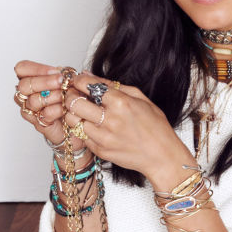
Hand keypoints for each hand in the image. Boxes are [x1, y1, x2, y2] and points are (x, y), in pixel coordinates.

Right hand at [12, 60, 84, 150]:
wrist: (76, 120)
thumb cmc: (69, 98)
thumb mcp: (66, 81)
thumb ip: (60, 75)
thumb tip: (61, 71)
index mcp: (29, 80)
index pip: (22, 68)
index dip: (37, 69)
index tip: (55, 71)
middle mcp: (25, 95)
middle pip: (24, 85)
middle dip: (44, 82)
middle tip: (61, 81)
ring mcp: (30, 111)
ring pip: (33, 100)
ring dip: (52, 96)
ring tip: (65, 95)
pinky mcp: (39, 124)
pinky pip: (45, 114)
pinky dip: (58, 109)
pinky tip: (66, 107)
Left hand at [63, 71, 194, 182]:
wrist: (161, 156)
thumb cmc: (155, 126)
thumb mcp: (140, 98)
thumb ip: (112, 85)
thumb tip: (89, 75)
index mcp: (121, 103)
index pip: (87, 85)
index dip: (77, 80)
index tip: (76, 80)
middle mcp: (110, 120)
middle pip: (73, 103)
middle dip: (70, 95)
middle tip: (74, 94)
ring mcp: (103, 137)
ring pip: (73, 121)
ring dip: (74, 113)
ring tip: (83, 111)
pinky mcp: (100, 151)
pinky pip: (81, 136)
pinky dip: (83, 129)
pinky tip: (93, 125)